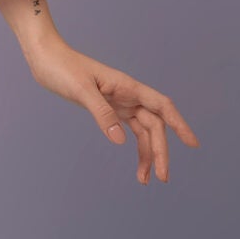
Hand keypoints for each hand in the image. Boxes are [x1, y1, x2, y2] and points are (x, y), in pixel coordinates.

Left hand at [27, 35, 200, 186]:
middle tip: (162, 177)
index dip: (180, 124)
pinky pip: (130, 131)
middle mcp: (129, 95)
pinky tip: (136, 166)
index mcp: (128, 86)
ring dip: (148, 155)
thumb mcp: (81, 90)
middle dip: (161, 151)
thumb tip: (120, 140)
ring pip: (144, 132)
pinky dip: (135, 149)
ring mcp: (121, 103)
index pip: (162, 106)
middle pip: (155, 125)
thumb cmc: (62, 67)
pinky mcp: (110, 110)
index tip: (192, 143)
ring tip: (145, 180)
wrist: (46, 58)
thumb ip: (101, 113)